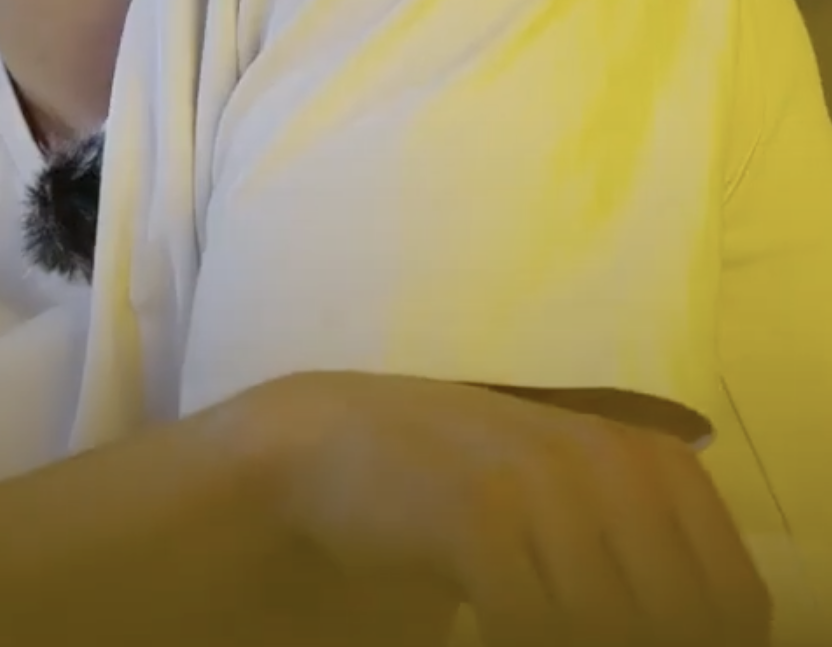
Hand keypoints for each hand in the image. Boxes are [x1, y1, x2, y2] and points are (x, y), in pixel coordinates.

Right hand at [250, 371, 771, 646]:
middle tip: (545, 621)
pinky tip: (484, 628)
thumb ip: (649, 560)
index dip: (703, 641)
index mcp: (652, 461)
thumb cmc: (469, 490)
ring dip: (564, 636)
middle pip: (675, 621)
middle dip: (626, 640)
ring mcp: (541, 480)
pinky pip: (530, 624)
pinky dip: (515, 638)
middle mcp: (610, 460)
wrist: (335, 442)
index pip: (734, 604)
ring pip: (605, 625)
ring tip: (514, 619)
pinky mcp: (476, 511)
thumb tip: (713, 631)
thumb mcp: (578, 507)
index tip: (641, 639)